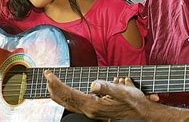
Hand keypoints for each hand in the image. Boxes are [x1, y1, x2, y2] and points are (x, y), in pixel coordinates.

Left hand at [44, 70, 158, 119]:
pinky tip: (66, 93)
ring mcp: (91, 112)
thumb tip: (94, 84)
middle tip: (47, 76)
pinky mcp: (94, 111)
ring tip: (51, 83)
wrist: (142, 113)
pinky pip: (74, 104)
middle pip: (65, 100)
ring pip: (68, 103)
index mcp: (94, 105)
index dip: (57, 84)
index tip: (49, 74)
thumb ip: (107, 87)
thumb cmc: (134, 101)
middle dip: (54, 88)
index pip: (69, 94)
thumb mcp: (123, 91)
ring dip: (58, 93)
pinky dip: (66, 97)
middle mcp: (90, 111)